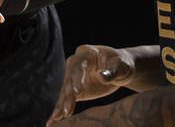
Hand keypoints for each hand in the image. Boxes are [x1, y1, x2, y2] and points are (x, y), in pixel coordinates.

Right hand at [48, 44, 163, 121]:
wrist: (120, 70)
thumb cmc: (121, 64)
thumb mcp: (120, 66)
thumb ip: (111, 71)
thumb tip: (101, 76)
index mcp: (85, 53)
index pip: (78, 66)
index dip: (77, 78)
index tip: (78, 91)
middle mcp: (75, 64)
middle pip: (69, 79)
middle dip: (68, 95)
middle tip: (67, 110)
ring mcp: (73, 77)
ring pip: (65, 92)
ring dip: (61, 105)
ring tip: (57, 118)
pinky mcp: (75, 90)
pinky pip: (66, 100)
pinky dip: (60, 110)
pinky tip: (53, 120)